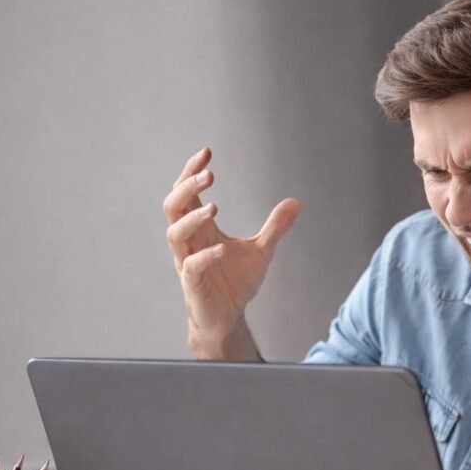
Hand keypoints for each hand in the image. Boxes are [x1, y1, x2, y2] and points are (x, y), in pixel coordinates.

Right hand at [163, 147, 300, 355]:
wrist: (228, 317)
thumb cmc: (235, 282)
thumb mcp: (262, 250)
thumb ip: (275, 227)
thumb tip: (296, 202)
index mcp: (201, 228)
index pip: (187, 192)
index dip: (192, 171)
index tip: (207, 152)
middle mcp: (189, 241)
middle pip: (174, 206)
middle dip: (187, 187)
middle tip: (208, 174)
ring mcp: (187, 262)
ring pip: (174, 233)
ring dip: (192, 218)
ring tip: (214, 207)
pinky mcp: (193, 284)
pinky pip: (191, 267)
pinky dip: (205, 256)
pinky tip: (222, 250)